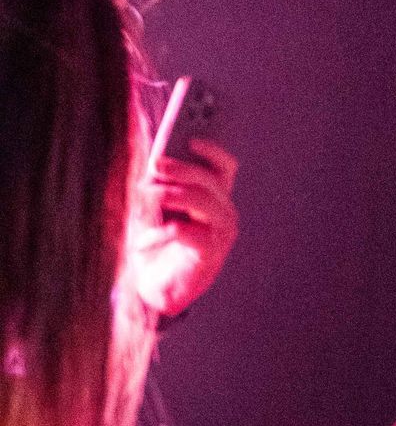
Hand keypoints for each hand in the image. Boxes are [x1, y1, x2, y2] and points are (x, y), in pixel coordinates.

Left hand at [126, 140, 238, 321]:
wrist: (153, 286)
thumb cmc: (154, 242)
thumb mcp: (152, 206)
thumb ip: (159, 183)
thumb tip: (153, 161)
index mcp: (213, 196)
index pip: (223, 166)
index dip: (212, 150)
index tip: (191, 138)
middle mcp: (223, 212)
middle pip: (209, 179)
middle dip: (181, 168)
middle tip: (155, 164)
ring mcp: (221, 234)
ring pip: (202, 199)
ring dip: (169, 194)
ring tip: (144, 195)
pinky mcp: (210, 254)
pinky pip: (186, 231)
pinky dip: (159, 232)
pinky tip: (143, 239)